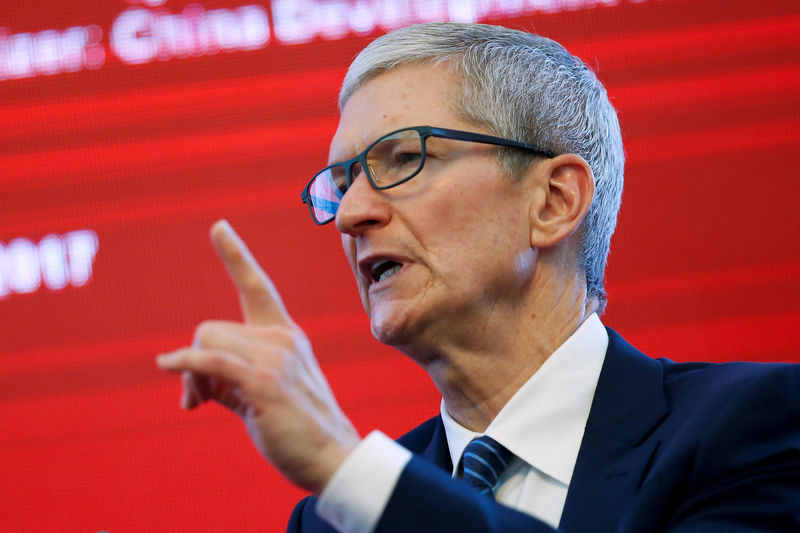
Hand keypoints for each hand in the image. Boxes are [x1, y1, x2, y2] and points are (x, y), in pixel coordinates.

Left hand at [156, 220, 359, 492]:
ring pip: (206, 341)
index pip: (257, 286)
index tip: (217, 227)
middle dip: (193, 359)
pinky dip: (183, 363)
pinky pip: (208, 360)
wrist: (330, 456)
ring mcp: (275, 357)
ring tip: (201, 403)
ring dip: (190, 374)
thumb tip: (187, 384)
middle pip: (210, 327)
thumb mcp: (262, 390)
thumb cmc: (295, 426)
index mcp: (285, 334)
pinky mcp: (263, 381)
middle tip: (197, 397)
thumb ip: (228, 376)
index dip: (236, 256)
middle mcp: (282, 337)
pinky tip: (168, 367)